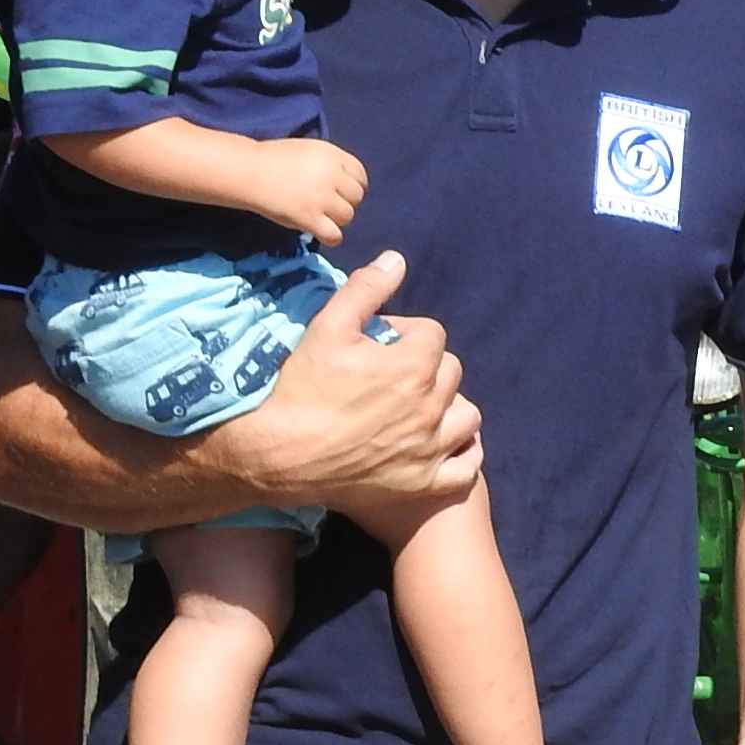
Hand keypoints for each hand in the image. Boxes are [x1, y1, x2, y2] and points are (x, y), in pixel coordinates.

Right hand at [219, 250, 481, 512]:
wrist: (277, 455)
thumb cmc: (301, 388)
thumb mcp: (327, 327)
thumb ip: (366, 290)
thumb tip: (397, 260)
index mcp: (413, 366)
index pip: (431, 334)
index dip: (404, 334)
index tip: (377, 345)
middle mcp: (430, 407)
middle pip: (450, 372)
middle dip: (425, 367)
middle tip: (391, 376)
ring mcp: (430, 449)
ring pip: (467, 417)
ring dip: (449, 408)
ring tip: (420, 410)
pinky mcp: (424, 484)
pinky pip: (466, 467)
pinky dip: (462, 454)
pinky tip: (442, 446)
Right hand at [244, 137, 366, 242]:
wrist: (249, 171)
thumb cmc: (274, 159)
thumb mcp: (309, 151)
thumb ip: (330, 164)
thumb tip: (347, 184)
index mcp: (332, 155)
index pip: (360, 175)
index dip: (353, 186)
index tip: (341, 193)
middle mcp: (331, 175)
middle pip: (357, 197)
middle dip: (344, 202)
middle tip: (326, 206)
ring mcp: (321, 197)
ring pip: (348, 216)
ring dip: (336, 220)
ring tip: (320, 217)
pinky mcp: (309, 217)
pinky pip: (334, 235)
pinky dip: (330, 237)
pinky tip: (319, 232)